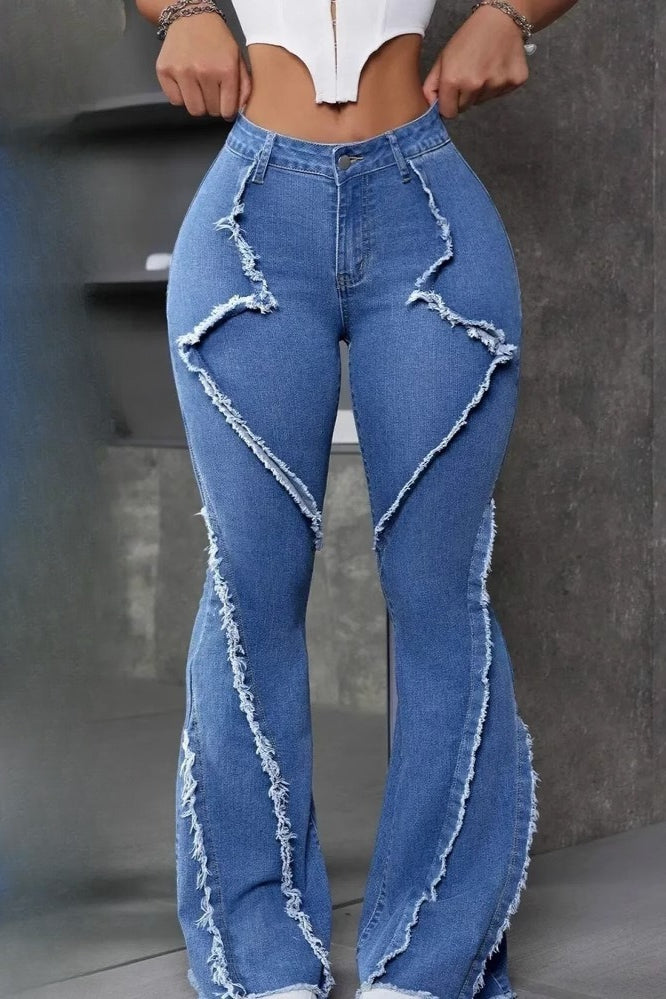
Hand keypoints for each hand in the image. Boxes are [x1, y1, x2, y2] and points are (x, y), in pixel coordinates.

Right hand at [156, 11, 251, 119]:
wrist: (192, 17)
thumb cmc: (216, 39)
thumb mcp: (238, 58)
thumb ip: (244, 85)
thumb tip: (240, 110)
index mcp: (225, 69)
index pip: (227, 110)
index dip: (227, 110)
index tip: (225, 105)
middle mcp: (203, 71)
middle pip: (210, 111)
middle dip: (213, 105)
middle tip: (211, 91)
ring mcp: (182, 71)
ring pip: (193, 109)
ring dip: (197, 103)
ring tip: (199, 88)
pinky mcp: (164, 71)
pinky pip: (175, 101)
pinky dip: (181, 96)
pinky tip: (186, 83)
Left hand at [423, 4, 528, 118]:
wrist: (500, 19)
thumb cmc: (469, 36)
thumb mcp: (443, 58)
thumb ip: (432, 85)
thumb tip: (430, 108)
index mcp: (454, 80)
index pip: (448, 113)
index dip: (449, 104)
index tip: (452, 94)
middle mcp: (475, 85)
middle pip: (465, 108)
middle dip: (464, 96)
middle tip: (469, 73)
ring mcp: (496, 85)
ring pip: (482, 101)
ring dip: (481, 90)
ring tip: (484, 67)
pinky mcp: (514, 82)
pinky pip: (500, 94)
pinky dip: (498, 84)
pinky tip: (497, 67)